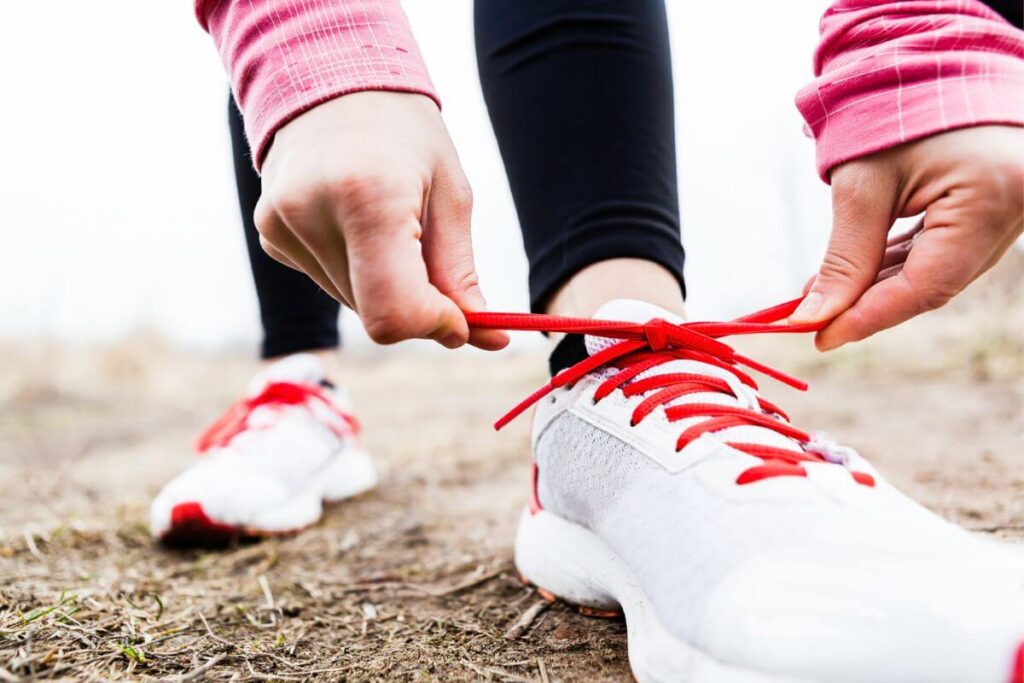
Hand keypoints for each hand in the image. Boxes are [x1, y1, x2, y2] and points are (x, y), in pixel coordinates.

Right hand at [254, 91, 507, 350]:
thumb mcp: (450, 195)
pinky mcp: (269, 233)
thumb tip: (489, 338)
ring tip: (391, 224)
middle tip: (433, 262)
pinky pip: (326, 282)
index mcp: (368, 198)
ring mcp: (280, 225)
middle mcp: (312, 214)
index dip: (434, 326)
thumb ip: (461, 275)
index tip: (460, 315)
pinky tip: (356, 221)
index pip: (393, 313)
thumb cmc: (405, 133)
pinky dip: (355, 271)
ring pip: (352, 304)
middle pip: (374, 315)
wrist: (333, 75)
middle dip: (416, 307)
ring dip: (385, 287)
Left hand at [790, 126, 1023, 349]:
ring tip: (821, 294)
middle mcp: (1012, 215)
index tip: (819, 337)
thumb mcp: (863, 185)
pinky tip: (852, 277)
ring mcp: (1006, 216)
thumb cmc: (895, 114)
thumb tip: (815, 316)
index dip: (869, 317)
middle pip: (933, 285)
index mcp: (991, 199)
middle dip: (868, 306)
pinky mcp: (988, 214)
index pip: (926, 284)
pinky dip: (895, 268)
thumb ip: (845, 256)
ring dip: (876, 289)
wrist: (931, 68)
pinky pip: (940, 254)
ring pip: (934, 274)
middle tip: (812, 319)